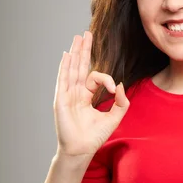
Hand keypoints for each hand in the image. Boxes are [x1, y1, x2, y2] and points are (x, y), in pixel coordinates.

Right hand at [53, 31, 129, 156]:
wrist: (82, 149)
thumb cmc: (95, 136)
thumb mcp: (114, 117)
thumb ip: (121, 102)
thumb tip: (120, 85)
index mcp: (86, 96)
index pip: (96, 78)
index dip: (107, 80)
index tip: (113, 90)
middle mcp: (75, 93)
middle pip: (80, 66)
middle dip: (84, 50)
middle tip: (86, 33)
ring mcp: (67, 94)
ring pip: (72, 69)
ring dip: (75, 52)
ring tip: (78, 37)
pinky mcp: (61, 99)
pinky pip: (63, 80)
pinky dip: (65, 67)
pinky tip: (67, 55)